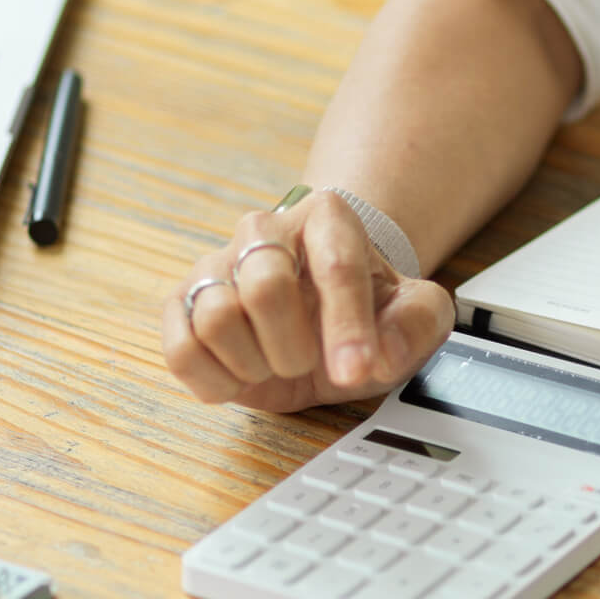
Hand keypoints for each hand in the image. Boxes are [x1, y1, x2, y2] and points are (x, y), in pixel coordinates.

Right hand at [162, 188, 452, 410]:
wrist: (325, 317)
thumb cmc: (369, 310)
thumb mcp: (415, 315)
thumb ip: (419, 324)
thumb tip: (382, 354)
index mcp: (326, 218)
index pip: (335, 266)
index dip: (347, 327)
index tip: (357, 371)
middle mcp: (263, 231)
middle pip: (264, 286)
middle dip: (293, 346)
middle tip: (307, 363)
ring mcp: (216, 266)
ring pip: (216, 318)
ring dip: (255, 362)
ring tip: (275, 363)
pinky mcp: (180, 304)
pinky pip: (180, 349)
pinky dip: (215, 380)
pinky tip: (244, 375)